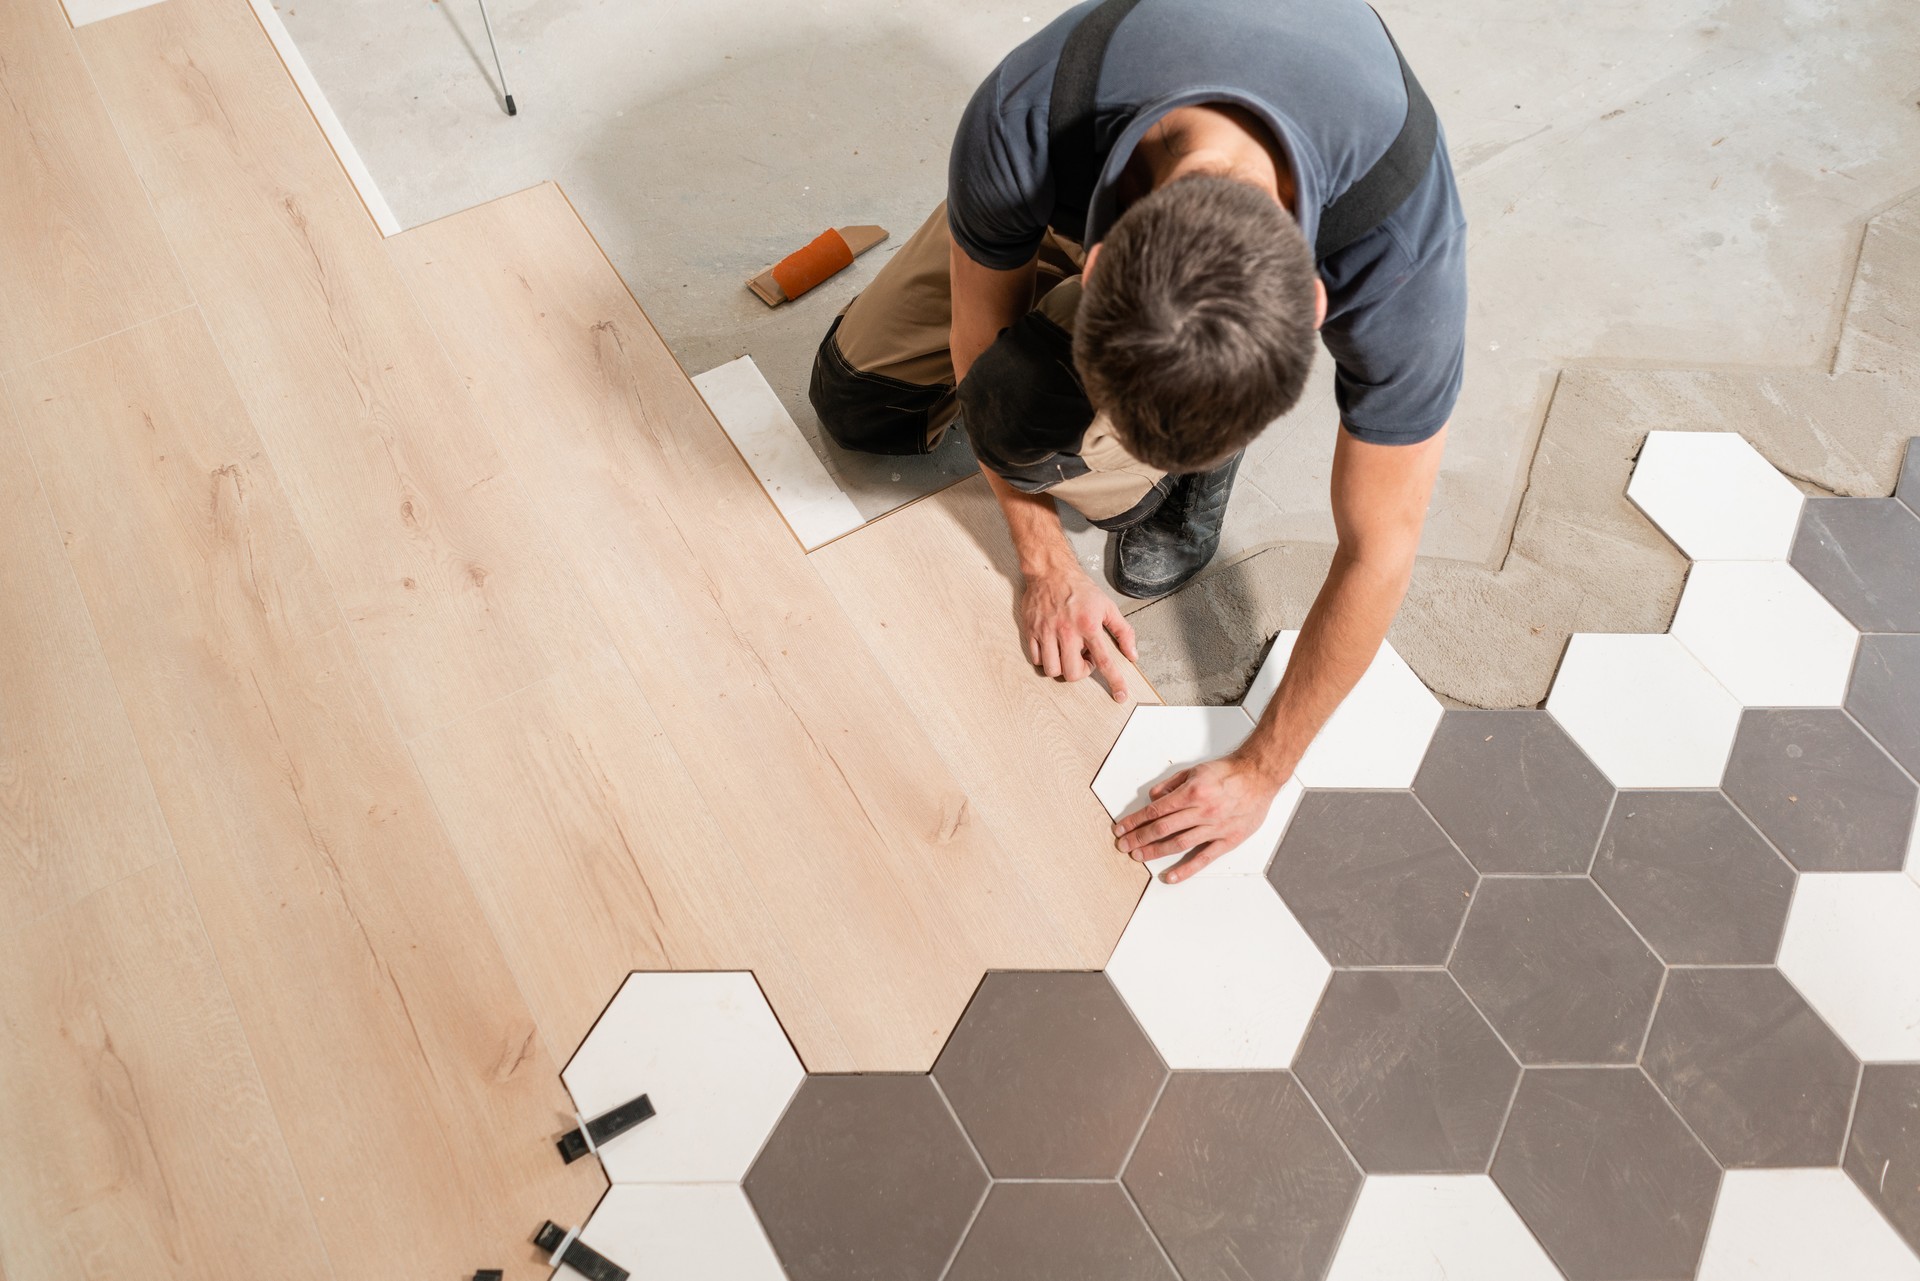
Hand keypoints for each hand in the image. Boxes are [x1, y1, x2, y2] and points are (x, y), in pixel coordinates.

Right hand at [1021, 566, 1137, 701]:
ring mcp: (1047, 632)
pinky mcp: (1032, 631)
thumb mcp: (1108, 606)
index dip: (1114, 681)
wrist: (1051, 571)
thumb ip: (1123, 631)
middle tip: (1083, 658)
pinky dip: (1046, 660)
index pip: (1105, 661)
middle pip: (1073, 673)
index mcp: (1089, 626)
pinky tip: (1053, 648)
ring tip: (1067, 653)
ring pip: (1052, 670)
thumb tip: (1132, 654)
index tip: (1120, 696)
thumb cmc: (1080, 589)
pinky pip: (1037, 659)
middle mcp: (1067, 631)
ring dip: (1062, 668)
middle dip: (1081, 672)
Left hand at [1113, 753, 1279, 882]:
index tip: (1121, 828)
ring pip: (1179, 843)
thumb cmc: (1229, 771)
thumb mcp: (1195, 770)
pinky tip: (1171, 876)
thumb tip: (1153, 798)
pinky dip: (1186, 869)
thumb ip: (1172, 784)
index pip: (1155, 811)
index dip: (1135, 821)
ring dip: (1155, 852)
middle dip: (1139, 838)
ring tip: (1139, 856)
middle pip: (1162, 828)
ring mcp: (1215, 828)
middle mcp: (1202, 811)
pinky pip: (1204, 857)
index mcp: (1192, 793)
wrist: (1259, 776)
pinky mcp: (1228, 840)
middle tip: (1123, 845)